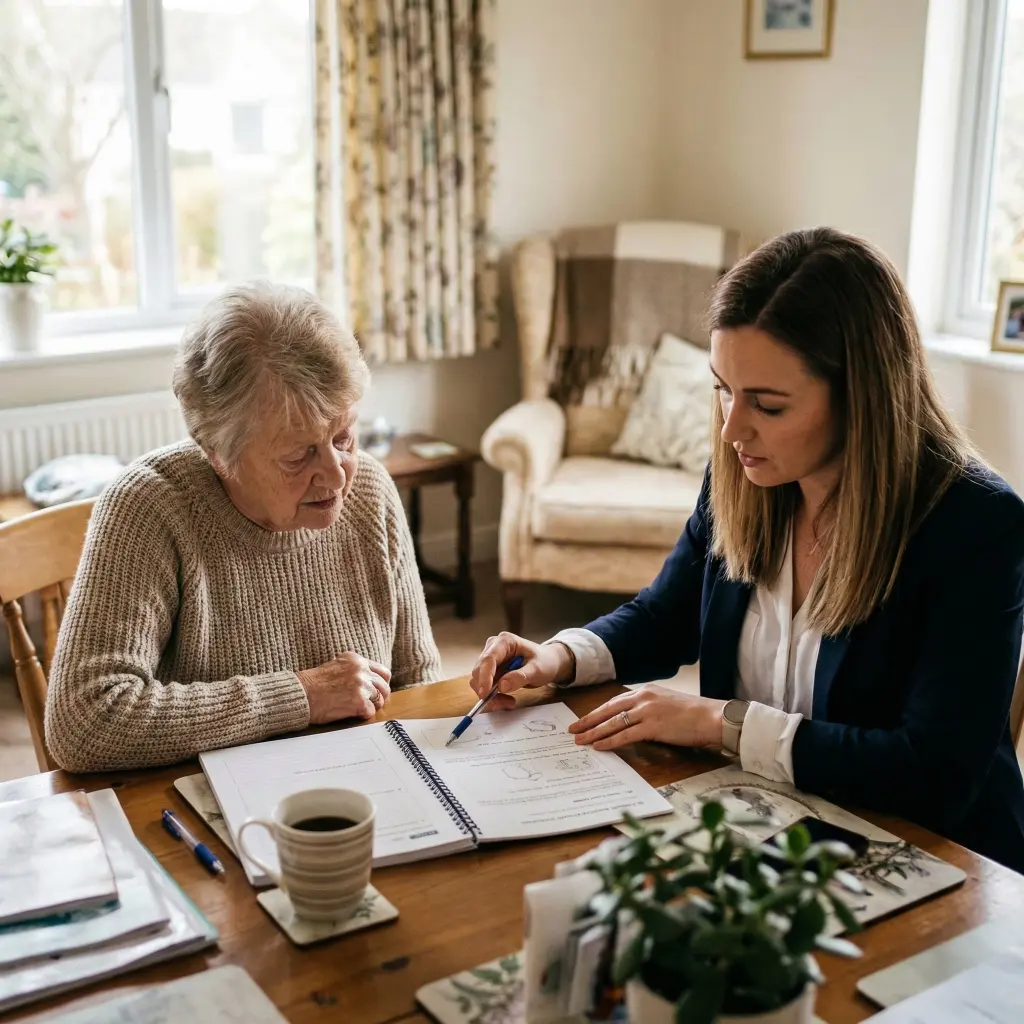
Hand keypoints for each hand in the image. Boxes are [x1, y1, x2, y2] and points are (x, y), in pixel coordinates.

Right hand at [297, 652, 391, 724]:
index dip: (381, 683)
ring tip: (359, 709)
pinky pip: (371, 712)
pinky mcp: (359, 702)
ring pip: (380, 699)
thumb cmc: (314, 683)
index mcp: (357, 660)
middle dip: (380, 696)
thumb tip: (370, 681)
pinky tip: (352, 714)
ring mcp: (362, 686)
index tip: (377, 691)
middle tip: (371, 703)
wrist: (302, 694)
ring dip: (371, 706)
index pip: (382, 672)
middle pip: (384, 686)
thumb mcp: (337, 666)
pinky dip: (363, 715)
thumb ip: (354, 670)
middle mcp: (362, 670)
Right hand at [468, 632, 575, 711]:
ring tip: (509, 702)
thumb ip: (520, 677)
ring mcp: (491, 658)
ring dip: (491, 695)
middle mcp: (493, 647)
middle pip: (480, 670)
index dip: (485, 677)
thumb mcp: (537, 670)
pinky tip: (507, 699)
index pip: (488, 659)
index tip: (485, 694)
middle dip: (488, 690)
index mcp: (505, 641)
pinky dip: (493, 696)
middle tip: (504, 704)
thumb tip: (501, 686)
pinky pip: (485, 685)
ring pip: (480, 680)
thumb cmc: (544, 662)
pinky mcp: (491, 669)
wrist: (548, 662)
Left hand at [568, 686, 726, 751]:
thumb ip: (649, 710)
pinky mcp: (653, 726)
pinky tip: (598, 746)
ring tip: (579, 740)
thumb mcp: (667, 705)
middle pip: (608, 709)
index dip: (598, 712)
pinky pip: (625, 735)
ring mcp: (648, 711)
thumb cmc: (695, 715)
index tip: (585, 719)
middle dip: (588, 720)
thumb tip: (633, 723)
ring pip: (613, 722)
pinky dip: (609, 741)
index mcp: (647, 691)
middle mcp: (644, 697)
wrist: (714, 718)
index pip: (615, 702)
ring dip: (593, 732)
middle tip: (572, 728)